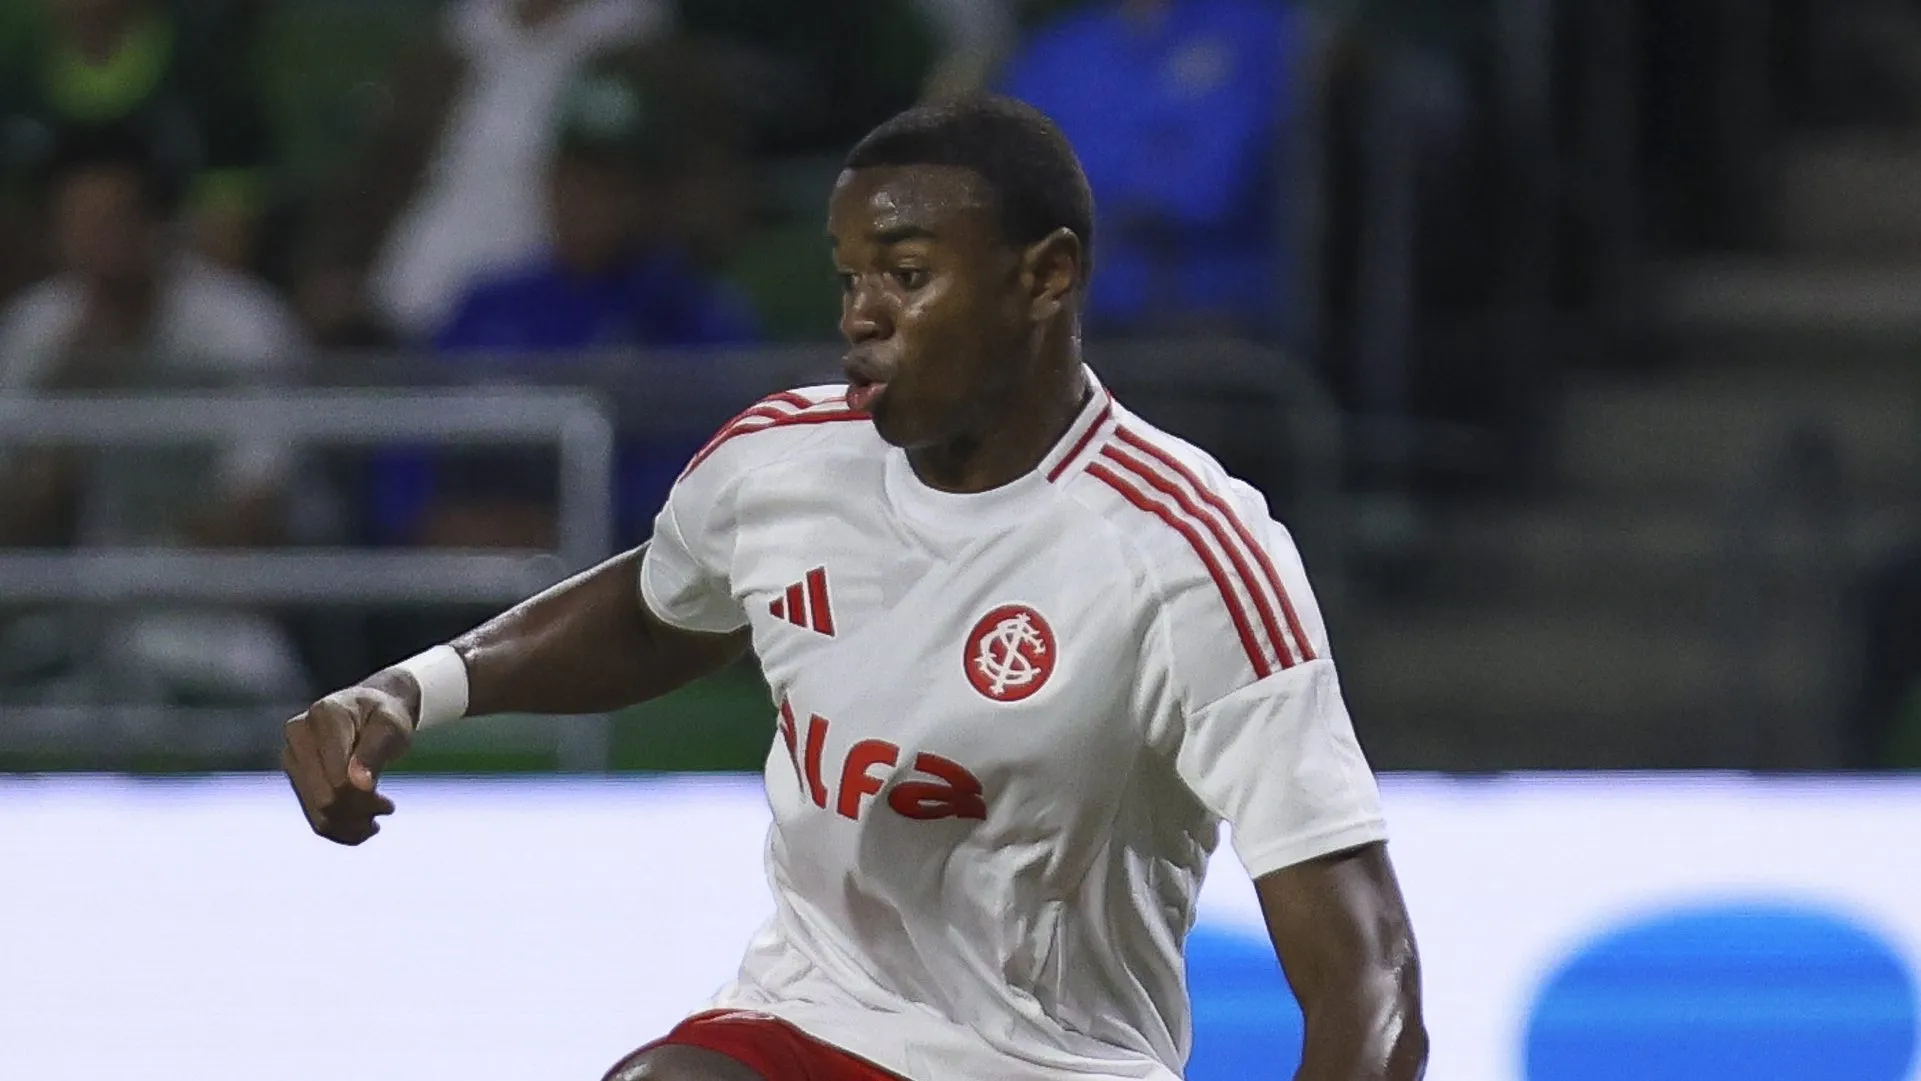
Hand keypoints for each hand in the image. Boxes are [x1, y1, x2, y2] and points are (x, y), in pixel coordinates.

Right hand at [281, 678, 417, 844]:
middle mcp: (299, 735)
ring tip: (375, 822)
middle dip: (358, 813)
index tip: (389, 806)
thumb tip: (359, 785)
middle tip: (386, 811)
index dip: (363, 798)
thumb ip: (374, 753)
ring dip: (350, 826)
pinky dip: (339, 830)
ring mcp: (292, 756)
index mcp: (324, 716)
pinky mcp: (296, 775)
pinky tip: (363, 828)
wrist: (373, 712)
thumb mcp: (391, 727)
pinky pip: (313, 815)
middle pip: (324, 798)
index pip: (337, 776)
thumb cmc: (386, 716)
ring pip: (317, 812)